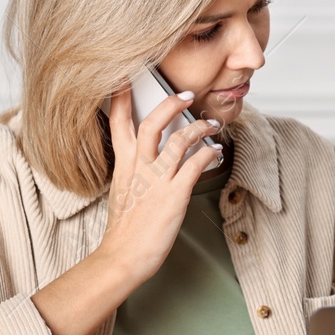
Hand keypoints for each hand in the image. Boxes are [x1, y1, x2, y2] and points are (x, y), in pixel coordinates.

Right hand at [31, 88, 220, 334]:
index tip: (127, 77)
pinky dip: (208, 153)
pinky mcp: (174, 194)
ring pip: (178, 139)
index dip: (122, 98)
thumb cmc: (125, 229)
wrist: (123, 257)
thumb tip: (146, 160)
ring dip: (200, 127)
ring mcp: (156, 180)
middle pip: (150, 122)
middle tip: (187, 94)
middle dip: (170, 104)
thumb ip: (133, 171)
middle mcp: (138, 167)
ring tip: (213, 124)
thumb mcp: (123, 191)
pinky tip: (216, 152)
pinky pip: (194, 164)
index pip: (118, 123)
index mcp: (123, 165)